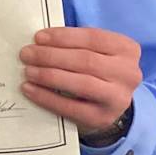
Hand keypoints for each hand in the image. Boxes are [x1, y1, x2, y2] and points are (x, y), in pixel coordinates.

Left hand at [19, 26, 140, 135]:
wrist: (109, 104)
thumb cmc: (96, 70)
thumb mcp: (96, 52)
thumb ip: (74, 44)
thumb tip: (39, 41)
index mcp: (127, 49)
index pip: (93, 38)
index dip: (63, 37)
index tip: (38, 37)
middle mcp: (128, 73)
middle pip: (85, 60)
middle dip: (51, 56)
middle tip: (27, 54)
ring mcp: (118, 98)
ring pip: (81, 83)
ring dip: (49, 75)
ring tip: (28, 71)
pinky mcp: (102, 118)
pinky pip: (70, 107)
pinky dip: (46, 97)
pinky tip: (29, 89)